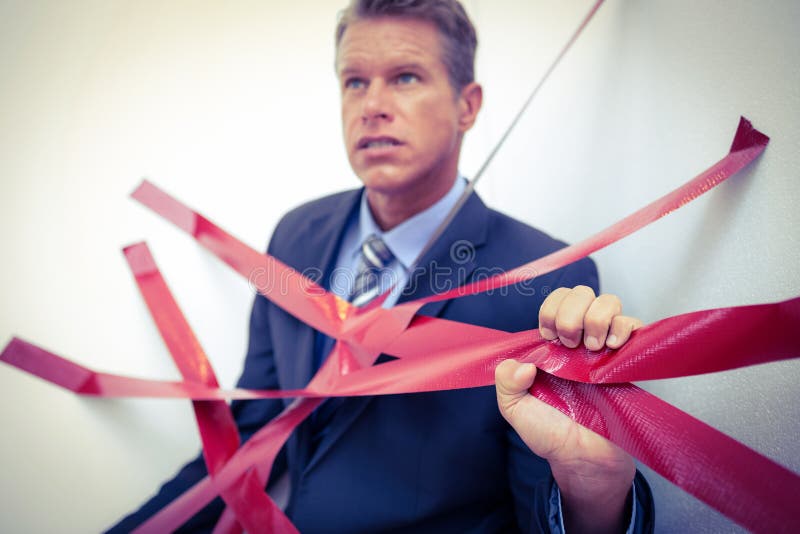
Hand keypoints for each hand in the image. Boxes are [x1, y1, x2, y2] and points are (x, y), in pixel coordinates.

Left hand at [495, 286, 640, 532]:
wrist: (583, 459)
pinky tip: (611, 346)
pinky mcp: (629, 359)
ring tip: (591, 347)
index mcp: (553, 344)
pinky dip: (623, 327)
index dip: (550, 310)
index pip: (555, 301)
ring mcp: (606, 347)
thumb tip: (518, 364)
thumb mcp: (516, 410)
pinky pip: (634, 325)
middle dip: (571, 312)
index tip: (547, 337)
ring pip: (608, 302)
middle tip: (568, 342)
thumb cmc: (551, 434)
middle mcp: (580, 340)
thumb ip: (506, 384)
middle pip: (581, 294)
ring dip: (597, 317)